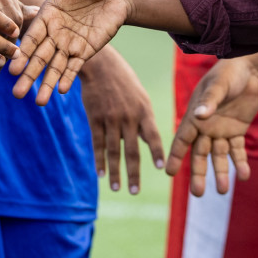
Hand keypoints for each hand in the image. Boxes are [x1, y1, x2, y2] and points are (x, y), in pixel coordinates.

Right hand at [11, 0, 132, 104]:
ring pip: (55, 67)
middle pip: (39, 58)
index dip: (22, 52)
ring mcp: (69, 44)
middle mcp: (54, 33)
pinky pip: (75, 67)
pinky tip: (62, 91)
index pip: (31, 37)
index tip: (11, 67)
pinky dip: (68, 78)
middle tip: (17, 94)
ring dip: (47, 84)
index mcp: (47, 15)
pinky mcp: (85, 51)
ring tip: (38, 102)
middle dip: (29, 75)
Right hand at [80, 49, 163, 193]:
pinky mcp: (95, 118)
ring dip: (115, 172)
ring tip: (117, 188)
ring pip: (113, 151)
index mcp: (144, 110)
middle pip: (132, 150)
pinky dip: (99, 160)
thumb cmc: (124, 82)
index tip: (162, 169)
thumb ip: (145, 120)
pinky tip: (101, 174)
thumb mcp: (140, 97)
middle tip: (134, 192)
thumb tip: (148, 142)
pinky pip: (97, 143)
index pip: (153, 135)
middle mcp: (128, 116)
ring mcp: (110, 118)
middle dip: (134, 173)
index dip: (156, 152)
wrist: (100, 65)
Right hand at [166, 57, 257, 196]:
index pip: (182, 140)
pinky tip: (244, 175)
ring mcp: (221, 131)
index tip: (169, 173)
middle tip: (197, 194)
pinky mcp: (237, 131)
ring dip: (221, 173)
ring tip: (223, 191)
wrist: (249, 70)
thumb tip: (199, 115)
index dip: (176, 156)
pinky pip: (237, 150)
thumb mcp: (218, 85)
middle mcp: (205, 127)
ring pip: (218, 156)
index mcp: (194, 116)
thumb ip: (210, 101)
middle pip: (199, 154)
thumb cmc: (227, 73)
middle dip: (198, 173)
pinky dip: (241, 163)